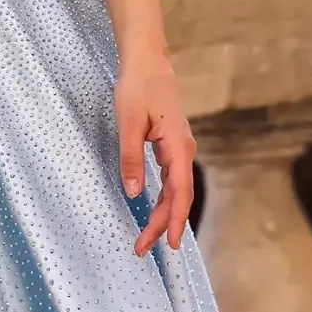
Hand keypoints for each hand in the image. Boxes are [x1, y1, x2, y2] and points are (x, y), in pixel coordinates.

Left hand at [115, 51, 196, 255]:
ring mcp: (179, 149)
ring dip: (165, 214)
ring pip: (176, 190)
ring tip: (149, 237)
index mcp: (177, 148)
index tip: (168, 244)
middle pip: (179, 197)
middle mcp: (183, 151)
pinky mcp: (172, 146)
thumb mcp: (128, 123)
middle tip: (143, 248)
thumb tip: (134, 193)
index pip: (179, 193)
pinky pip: (173, 179)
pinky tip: (158, 210)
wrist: (148, 62)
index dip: (174, 221)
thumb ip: (131, 158)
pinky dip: (166, 198)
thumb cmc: (138, 88)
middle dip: (164, 225)